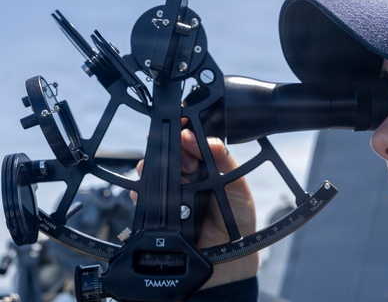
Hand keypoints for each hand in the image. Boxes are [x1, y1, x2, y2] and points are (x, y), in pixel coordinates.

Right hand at [135, 129, 257, 288]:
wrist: (230, 261)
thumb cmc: (238, 221)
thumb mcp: (238, 186)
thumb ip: (222, 160)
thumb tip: (199, 137)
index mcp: (206, 168)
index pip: (189, 144)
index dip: (184, 135)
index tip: (184, 132)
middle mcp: (187, 179)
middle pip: (168, 155)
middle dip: (172, 150)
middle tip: (187, 162)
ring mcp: (171, 196)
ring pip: (153, 173)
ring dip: (156, 167)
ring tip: (176, 176)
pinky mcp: (159, 214)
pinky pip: (143, 198)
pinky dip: (142, 192)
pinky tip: (149, 190)